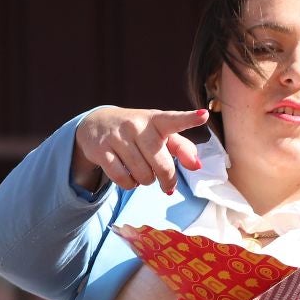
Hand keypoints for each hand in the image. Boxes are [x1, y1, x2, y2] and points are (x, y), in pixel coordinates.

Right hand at [73, 107, 208, 193]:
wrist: (96, 123)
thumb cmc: (139, 131)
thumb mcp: (161, 133)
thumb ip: (183, 148)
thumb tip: (197, 166)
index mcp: (157, 120)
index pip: (174, 120)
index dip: (189, 118)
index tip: (203, 115)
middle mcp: (137, 126)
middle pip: (161, 164)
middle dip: (167, 179)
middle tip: (167, 183)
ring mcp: (117, 137)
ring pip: (142, 174)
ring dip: (146, 181)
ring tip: (144, 174)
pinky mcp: (100, 150)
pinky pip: (122, 179)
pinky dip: (129, 184)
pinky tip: (129, 177)